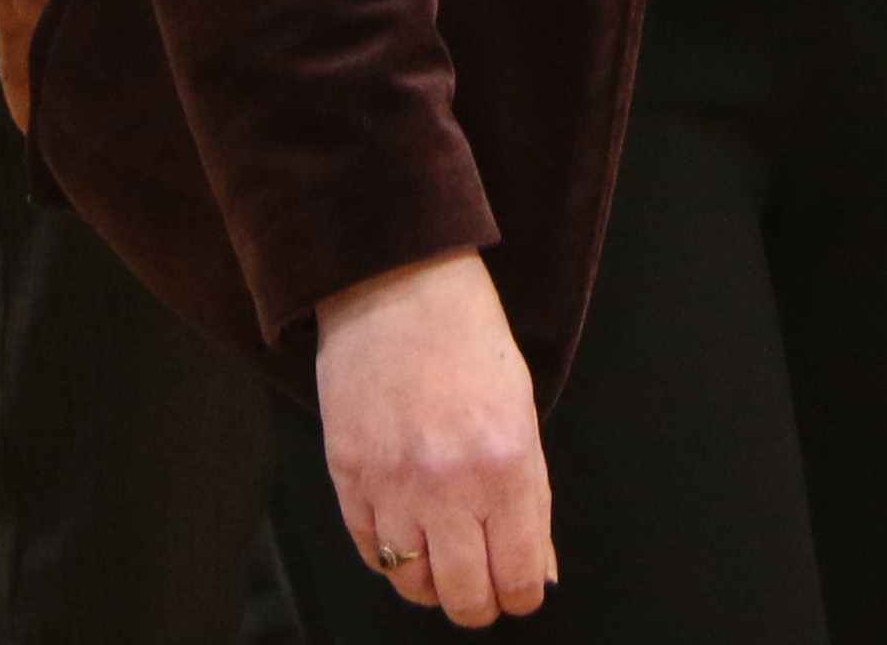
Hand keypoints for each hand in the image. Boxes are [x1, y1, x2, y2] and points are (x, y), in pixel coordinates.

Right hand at [315, 251, 553, 623]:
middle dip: (478, 602)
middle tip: (481, 584)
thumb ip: (531, 499)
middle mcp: (452, 485)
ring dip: (431, 581)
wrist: (398, 284)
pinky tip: (405, 530)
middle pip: (465, 598)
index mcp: (509, 466)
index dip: (522, 594)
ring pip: (413, 584)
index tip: (519, 587)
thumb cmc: (468, 339)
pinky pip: (370, 550)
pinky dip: (390, 553)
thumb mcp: (521, 414)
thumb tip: (538, 568)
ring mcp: (394, 483)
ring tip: (440, 555)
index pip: (520, 579)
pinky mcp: (348, 474)